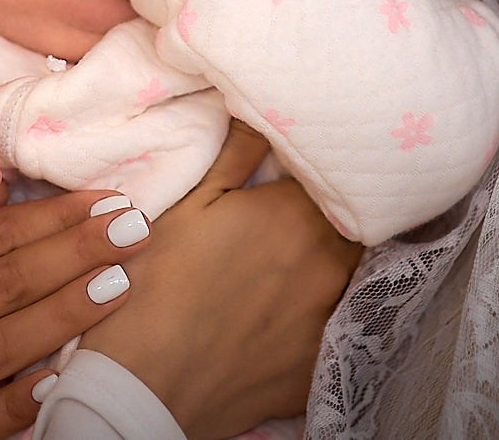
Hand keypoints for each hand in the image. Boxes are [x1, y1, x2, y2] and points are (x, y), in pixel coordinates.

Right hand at [80, 122, 359, 436]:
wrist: (147, 384)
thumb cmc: (157, 283)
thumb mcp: (188, 205)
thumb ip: (236, 154)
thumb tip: (264, 114)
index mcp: (298, 213)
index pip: (334, 178)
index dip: (320, 173)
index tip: (304, 174)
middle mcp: (330, 262)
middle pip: (352, 226)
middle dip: (334, 216)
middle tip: (298, 218)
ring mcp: (331, 317)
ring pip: (352, 275)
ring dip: (334, 263)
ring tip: (294, 265)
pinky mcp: (322, 363)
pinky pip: (336, 326)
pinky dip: (322, 314)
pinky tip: (288, 314)